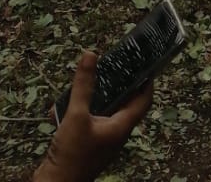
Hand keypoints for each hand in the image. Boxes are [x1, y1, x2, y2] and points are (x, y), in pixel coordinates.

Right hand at [33, 52, 152, 181]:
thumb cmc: (71, 155)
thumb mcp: (76, 116)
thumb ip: (83, 86)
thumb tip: (91, 55)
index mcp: (121, 127)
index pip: (144, 100)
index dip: (147, 81)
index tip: (146, 63)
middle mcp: (116, 133)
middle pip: (125, 102)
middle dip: (119, 83)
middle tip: (114, 64)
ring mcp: (103, 139)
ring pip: (105, 110)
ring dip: (96, 95)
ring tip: (86, 80)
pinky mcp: (89, 143)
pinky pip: (91, 119)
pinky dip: (82, 109)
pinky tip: (63, 105)